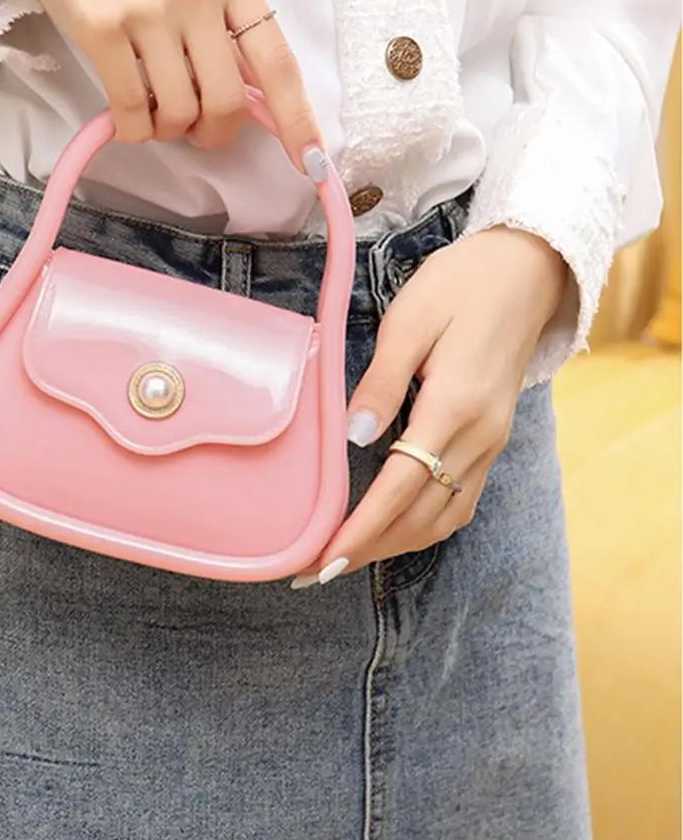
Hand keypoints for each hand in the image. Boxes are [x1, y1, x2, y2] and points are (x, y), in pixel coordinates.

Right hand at [0, 0, 320, 164]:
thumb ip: (227, 22)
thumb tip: (253, 99)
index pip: (277, 60)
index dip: (297, 118)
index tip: (310, 161)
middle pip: (226, 101)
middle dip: (213, 134)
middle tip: (196, 132)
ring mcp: (149, 8)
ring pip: (178, 111)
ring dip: (168, 131)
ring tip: (154, 114)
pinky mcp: (103, 28)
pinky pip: (132, 110)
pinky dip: (133, 130)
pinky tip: (128, 119)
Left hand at [295, 227, 569, 586]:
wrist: (524, 270)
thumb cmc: (458, 286)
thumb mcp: (408, 321)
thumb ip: (381, 382)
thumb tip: (355, 436)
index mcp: (455, 407)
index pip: (400, 487)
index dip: (360, 530)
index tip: (322, 559)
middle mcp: (480, 436)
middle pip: (422, 517)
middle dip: (369, 549)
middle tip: (315, 569)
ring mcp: (492, 441)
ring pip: (445, 517)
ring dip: (396, 543)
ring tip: (347, 556)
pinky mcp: (493, 438)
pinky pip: (461, 499)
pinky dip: (424, 524)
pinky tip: (393, 526)